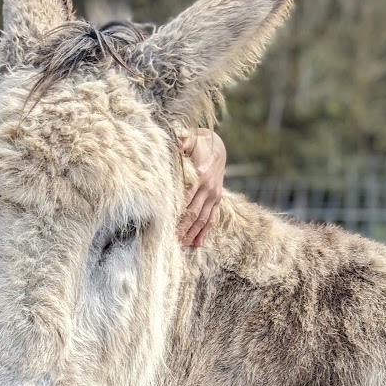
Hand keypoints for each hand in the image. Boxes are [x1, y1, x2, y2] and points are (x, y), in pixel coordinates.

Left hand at [177, 129, 225, 246]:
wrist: (218, 147)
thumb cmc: (197, 144)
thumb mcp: (189, 139)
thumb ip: (180, 142)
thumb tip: (171, 141)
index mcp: (199, 175)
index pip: (186, 199)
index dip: (177, 213)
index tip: (167, 225)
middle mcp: (208, 188)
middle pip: (193, 213)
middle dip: (183, 229)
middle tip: (171, 243)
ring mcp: (214, 195)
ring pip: (203, 219)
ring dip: (192, 234)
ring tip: (181, 247)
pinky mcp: (217, 199)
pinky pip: (212, 218)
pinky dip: (205, 232)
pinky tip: (198, 244)